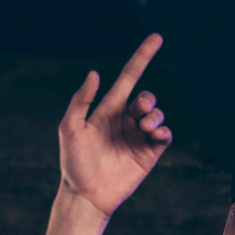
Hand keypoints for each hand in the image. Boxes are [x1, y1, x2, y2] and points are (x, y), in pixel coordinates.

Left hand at [58, 35, 174, 218]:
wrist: (87, 195)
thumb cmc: (74, 163)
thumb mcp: (70, 128)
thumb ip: (82, 101)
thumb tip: (94, 73)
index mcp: (107, 110)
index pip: (129, 77)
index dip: (142, 57)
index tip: (156, 39)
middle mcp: (124, 121)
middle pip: (146, 97)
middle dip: (146, 100)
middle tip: (139, 112)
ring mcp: (138, 137)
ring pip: (157, 115)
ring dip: (155, 117)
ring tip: (145, 129)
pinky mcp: (149, 154)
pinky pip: (165, 135)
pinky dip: (164, 131)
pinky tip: (155, 135)